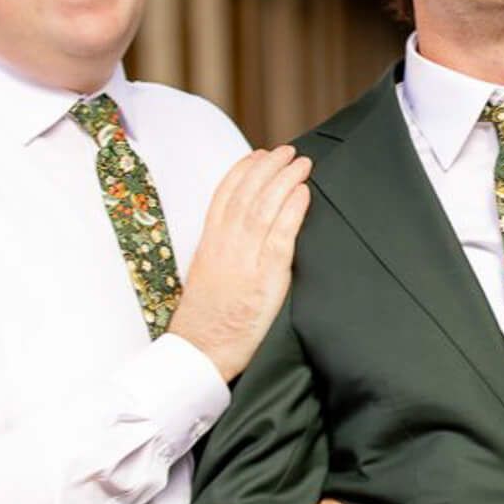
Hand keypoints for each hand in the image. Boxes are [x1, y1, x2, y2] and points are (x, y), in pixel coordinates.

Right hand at [167, 146, 313, 380]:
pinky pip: (280, 237)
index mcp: (208, 244)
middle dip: (268, 167)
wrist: (200, 352)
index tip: (258, 155)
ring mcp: (244, 261)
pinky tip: (303, 194)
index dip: (242, 171)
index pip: (224, 195)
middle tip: (287, 151)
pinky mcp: (264, 279)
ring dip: (284, 180)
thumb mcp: (205, 277)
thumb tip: (241, 235)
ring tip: (301, 164)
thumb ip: (221, 252)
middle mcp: (224, 246)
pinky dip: (292, 211)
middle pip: (246, 194)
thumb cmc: (205, 322)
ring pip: (263, 208)